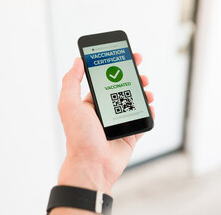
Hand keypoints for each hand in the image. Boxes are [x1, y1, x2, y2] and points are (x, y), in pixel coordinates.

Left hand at [56, 53, 154, 195]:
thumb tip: (77, 61)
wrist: (93, 165)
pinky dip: (150, 112)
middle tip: (141, 71)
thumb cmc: (79, 137)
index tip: (126, 55)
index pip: (106, 79)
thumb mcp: (69, 105)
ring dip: (144, 93)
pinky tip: (151, 107)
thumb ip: (71, 82)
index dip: (117, 66)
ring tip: (148, 91)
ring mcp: (120, 121)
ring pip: (136, 102)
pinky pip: (144, 119)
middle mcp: (107, 110)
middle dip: (134, 77)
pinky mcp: (131, 133)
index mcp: (92, 102)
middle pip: (124, 88)